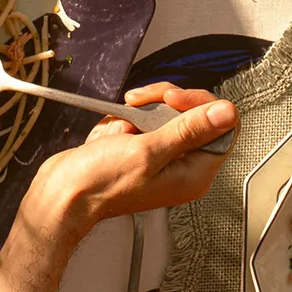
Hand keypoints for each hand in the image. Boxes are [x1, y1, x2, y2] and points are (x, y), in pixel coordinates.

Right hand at [26, 81, 237, 237]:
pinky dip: (126, 119)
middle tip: (139, 104)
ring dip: (139, 111)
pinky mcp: (142, 149)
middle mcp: (182, 166)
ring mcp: (162, 157)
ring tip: (120, 126)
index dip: (199, 104)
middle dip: (163, 103)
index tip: (172, 99)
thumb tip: (226, 114)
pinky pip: (144, 120)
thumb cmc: (102, 183)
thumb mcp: (148, 151)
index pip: (222, 126)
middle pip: (193, 114)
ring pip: (166, 112)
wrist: (65, 192)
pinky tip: (112, 133)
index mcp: (195, 173)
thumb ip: (190, 130)